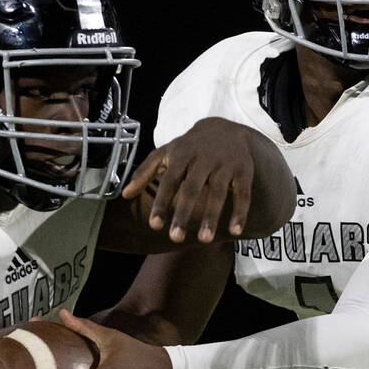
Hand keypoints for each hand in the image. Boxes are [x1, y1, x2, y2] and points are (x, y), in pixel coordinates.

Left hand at [122, 117, 263, 243]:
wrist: (225, 128)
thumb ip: (144, 172)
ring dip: (211, 216)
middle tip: (175, 238)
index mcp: (181, 155)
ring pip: (218, 193)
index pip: (169, 181)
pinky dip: (240, 212)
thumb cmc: (189, 147)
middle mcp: (203, 159)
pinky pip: (242, 194)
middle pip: (192, 189)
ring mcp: (225, 165)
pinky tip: (235, 232)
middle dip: (183, 213)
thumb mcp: (166, 153)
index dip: (161, 203)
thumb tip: (124, 194)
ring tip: (204, 240)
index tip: (154, 225)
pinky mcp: (243, 171)